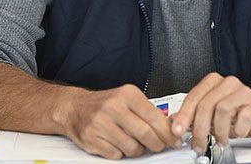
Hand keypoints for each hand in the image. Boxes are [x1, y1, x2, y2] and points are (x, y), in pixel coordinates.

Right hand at [63, 84, 181, 158]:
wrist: (75, 108)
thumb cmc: (105, 104)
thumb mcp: (128, 99)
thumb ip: (148, 111)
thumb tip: (170, 126)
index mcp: (127, 94)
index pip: (155, 117)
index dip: (168, 133)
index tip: (175, 140)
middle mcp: (114, 107)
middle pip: (146, 134)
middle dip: (157, 144)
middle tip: (159, 146)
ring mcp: (101, 123)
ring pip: (132, 148)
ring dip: (138, 150)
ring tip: (133, 142)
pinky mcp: (92, 139)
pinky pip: (116, 155)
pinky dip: (120, 153)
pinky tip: (118, 144)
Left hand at [170, 73, 250, 152]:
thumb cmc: (240, 114)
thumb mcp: (213, 115)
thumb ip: (195, 115)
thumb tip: (174, 122)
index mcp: (214, 82)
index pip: (193, 96)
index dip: (183, 115)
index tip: (177, 131)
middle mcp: (228, 83)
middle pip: (206, 105)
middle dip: (199, 129)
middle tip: (198, 144)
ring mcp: (243, 91)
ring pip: (222, 110)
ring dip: (219, 131)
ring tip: (221, 139)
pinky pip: (242, 118)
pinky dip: (237, 130)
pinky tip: (237, 132)